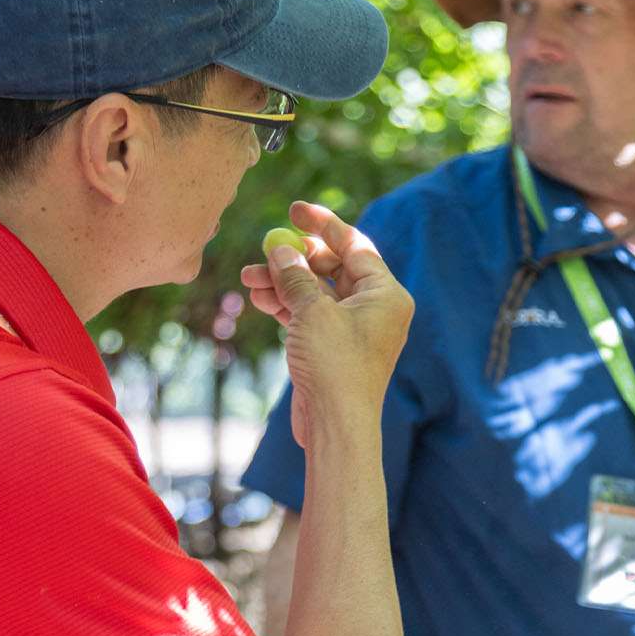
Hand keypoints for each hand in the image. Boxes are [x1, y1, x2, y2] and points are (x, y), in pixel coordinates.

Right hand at [238, 202, 412, 447]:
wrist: (336, 425)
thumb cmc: (336, 367)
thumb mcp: (313, 312)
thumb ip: (297, 277)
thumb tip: (282, 251)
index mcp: (385, 293)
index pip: (353, 245)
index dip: (323, 225)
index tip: (295, 210)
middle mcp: (374, 308)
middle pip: (332, 267)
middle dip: (294, 260)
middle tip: (264, 251)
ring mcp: (353, 329)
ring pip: (315, 293)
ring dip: (283, 283)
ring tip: (249, 279)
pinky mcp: (333, 347)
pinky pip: (310, 315)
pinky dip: (286, 306)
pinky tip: (260, 298)